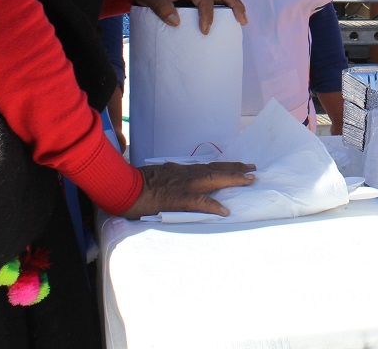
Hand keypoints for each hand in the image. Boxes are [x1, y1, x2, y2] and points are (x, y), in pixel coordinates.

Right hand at [122, 161, 255, 218]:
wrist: (123, 186)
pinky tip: (224, 211)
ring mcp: (183, 185)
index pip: (208, 166)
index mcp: (181, 170)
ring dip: (232, 179)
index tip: (240, 166)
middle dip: (236, 170)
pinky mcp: (177, 198)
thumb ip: (173, 176)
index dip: (225, 166)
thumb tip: (180, 177)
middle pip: (216, 169)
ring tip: (249, 180)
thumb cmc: (137, 182)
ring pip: (212, 180)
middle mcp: (186, 173)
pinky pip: (198, 202)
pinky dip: (212, 205)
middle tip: (253, 169)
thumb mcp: (160, 174)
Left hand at [130, 0, 247, 32]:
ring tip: (242, 22)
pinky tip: (228, 23)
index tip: (205, 31)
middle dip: (236, 6)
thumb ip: (161, 7)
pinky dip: (226, 10)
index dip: (208, 15)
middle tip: (242, 21)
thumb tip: (177, 22)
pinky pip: (216, 2)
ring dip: (234, 7)